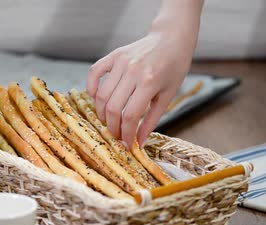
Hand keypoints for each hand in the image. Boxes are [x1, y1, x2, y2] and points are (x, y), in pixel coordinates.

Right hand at [87, 0, 202, 145]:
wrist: (171, 38)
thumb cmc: (174, 68)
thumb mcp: (167, 96)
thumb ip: (151, 120)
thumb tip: (139, 143)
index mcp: (149, 82)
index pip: (129, 116)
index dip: (125, 134)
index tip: (126, 144)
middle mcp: (133, 71)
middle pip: (112, 108)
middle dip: (112, 127)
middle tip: (116, 135)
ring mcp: (121, 62)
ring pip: (101, 95)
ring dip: (101, 113)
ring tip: (109, 120)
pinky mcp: (114, 55)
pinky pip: (94, 72)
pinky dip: (91, 88)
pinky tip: (96, 98)